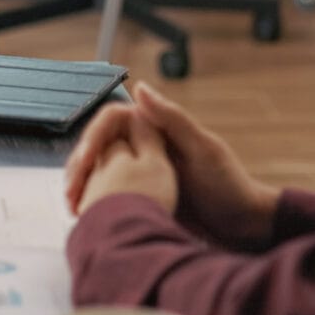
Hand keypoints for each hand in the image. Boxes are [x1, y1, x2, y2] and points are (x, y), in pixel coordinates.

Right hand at [67, 84, 279, 248]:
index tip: (84, 163)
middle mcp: (146, 145)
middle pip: (99, 146)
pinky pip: (110, 192)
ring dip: (83, 185)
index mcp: (158, 127)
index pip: (110, 121)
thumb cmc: (230, 186)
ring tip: (74, 208)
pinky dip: (96, 201)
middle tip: (70, 194)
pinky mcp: (144, 195)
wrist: (244, 226)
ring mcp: (143, 171)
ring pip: (99, 170)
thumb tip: (139, 87)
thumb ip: (171, 119)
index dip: (92, 139)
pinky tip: (88, 216)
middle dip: (79, 167)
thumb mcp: (203, 151)